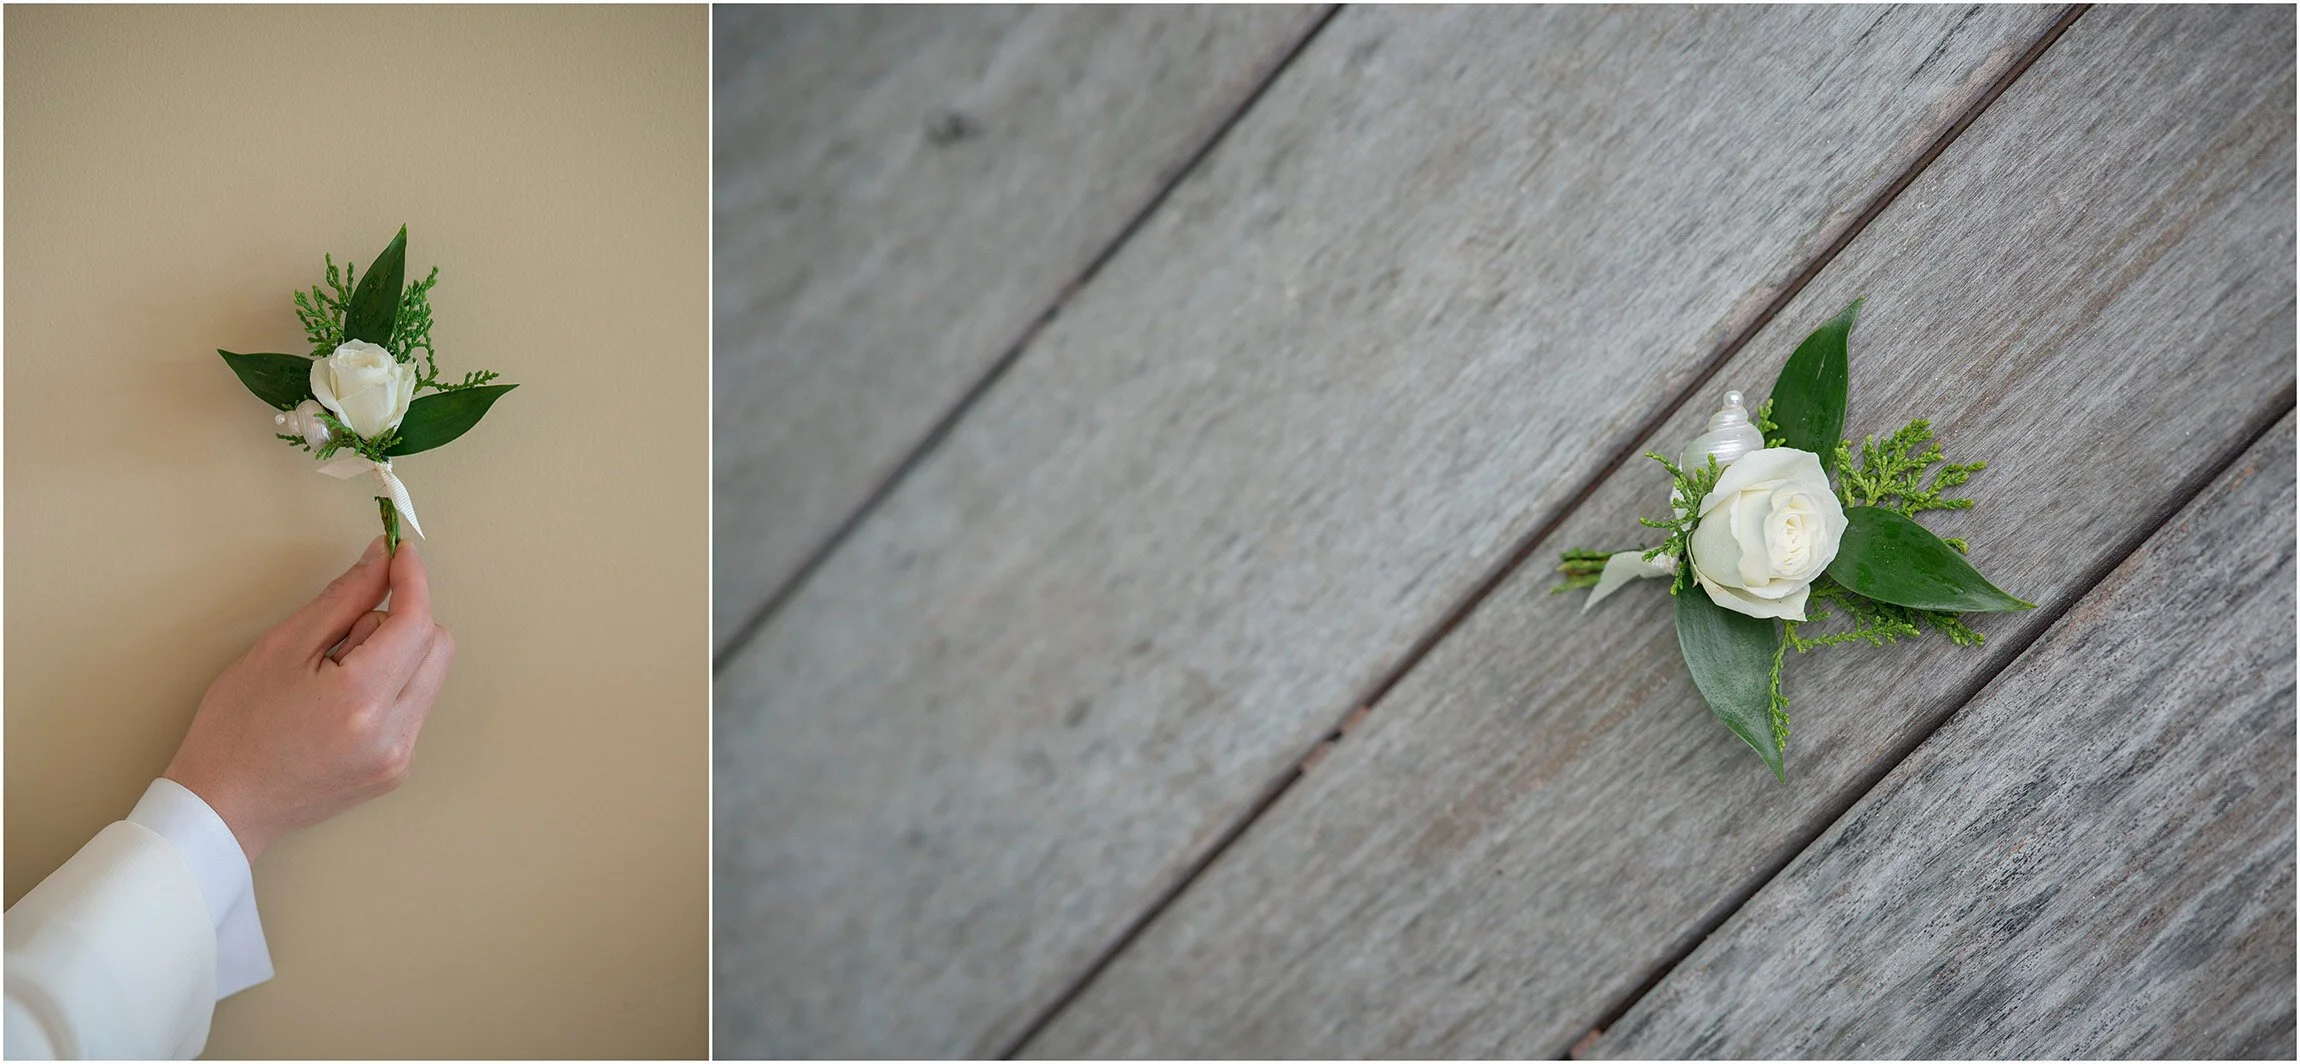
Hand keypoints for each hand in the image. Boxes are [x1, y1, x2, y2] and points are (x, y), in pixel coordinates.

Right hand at [164, 538, 454, 860]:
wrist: (223, 807)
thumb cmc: (236, 730)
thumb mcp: (281, 648)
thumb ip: (343, 599)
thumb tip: (381, 560)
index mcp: (360, 701)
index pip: (415, 622)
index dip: (411, 580)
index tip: (400, 553)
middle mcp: (393, 734)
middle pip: (435, 645)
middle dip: (401, 620)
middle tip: (343, 631)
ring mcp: (399, 757)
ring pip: (428, 675)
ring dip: (395, 655)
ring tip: (334, 673)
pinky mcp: (396, 769)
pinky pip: (414, 706)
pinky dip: (389, 687)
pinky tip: (340, 700)